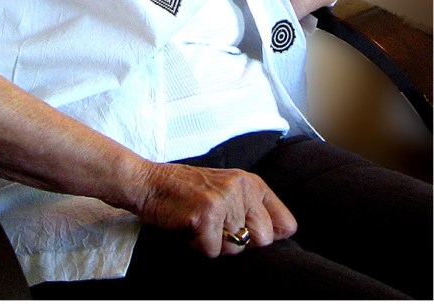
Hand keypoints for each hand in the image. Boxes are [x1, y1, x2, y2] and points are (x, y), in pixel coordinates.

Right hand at [134, 161, 296, 257]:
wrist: (148, 182)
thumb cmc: (184, 190)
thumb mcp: (225, 189)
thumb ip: (251, 207)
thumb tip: (280, 234)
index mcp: (250, 182)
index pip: (286, 223)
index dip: (268, 236)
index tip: (247, 231)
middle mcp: (242, 188)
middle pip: (262, 239)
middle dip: (238, 242)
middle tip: (215, 227)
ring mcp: (225, 199)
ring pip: (236, 248)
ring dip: (215, 244)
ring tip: (199, 223)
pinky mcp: (207, 213)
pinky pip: (212, 251)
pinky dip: (198, 246)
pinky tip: (188, 227)